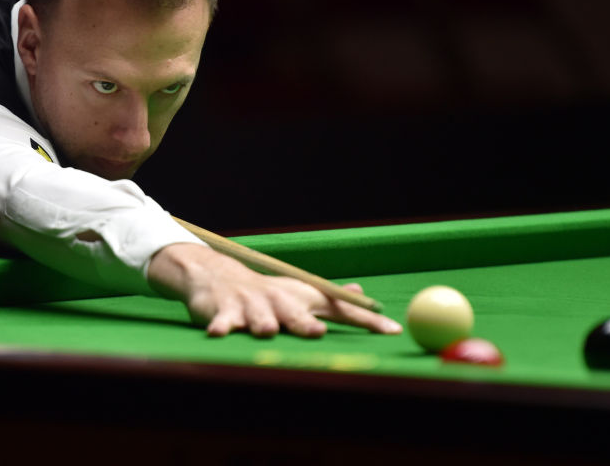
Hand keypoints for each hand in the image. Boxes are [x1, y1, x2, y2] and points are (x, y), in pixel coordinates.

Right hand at [147, 242, 402, 337]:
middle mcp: (279, 301)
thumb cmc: (266, 292)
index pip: (339, 309)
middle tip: (317, 331)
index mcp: (301, 298)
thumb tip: (362, 293)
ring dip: (263, 326)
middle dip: (305, 324)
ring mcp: (251, 307)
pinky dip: (222, 327)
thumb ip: (332, 299)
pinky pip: (224, 322)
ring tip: (264, 331)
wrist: (217, 276)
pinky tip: (219, 333)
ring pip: (259, 321)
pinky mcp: (224, 312)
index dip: (365, 320)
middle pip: (295, 315)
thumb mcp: (299, 293)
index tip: (392, 330)